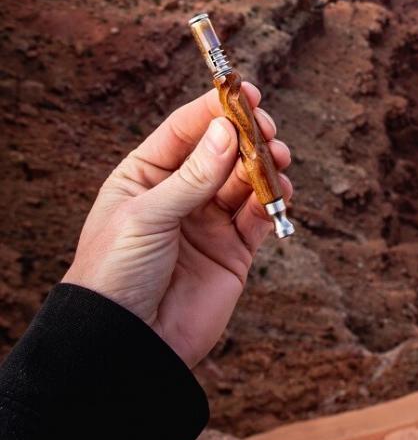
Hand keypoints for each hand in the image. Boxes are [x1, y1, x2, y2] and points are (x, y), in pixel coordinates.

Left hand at [61, 83, 291, 367]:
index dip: (215, 108)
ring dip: (265, 164)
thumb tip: (227, 130)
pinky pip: (259, 215)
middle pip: (222, 149)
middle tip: (267, 129)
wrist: (124, 346)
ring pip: (245, 178)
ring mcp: (208, 222)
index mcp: (146, 176)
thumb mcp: (148, 216)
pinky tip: (280, 190)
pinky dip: (273, 199)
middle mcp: (180, 194)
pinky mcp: (234, 252)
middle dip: (248, 135)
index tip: (244, 93)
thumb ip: (192, 176)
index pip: (185, 130)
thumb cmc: (115, 274)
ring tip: (278, 158)